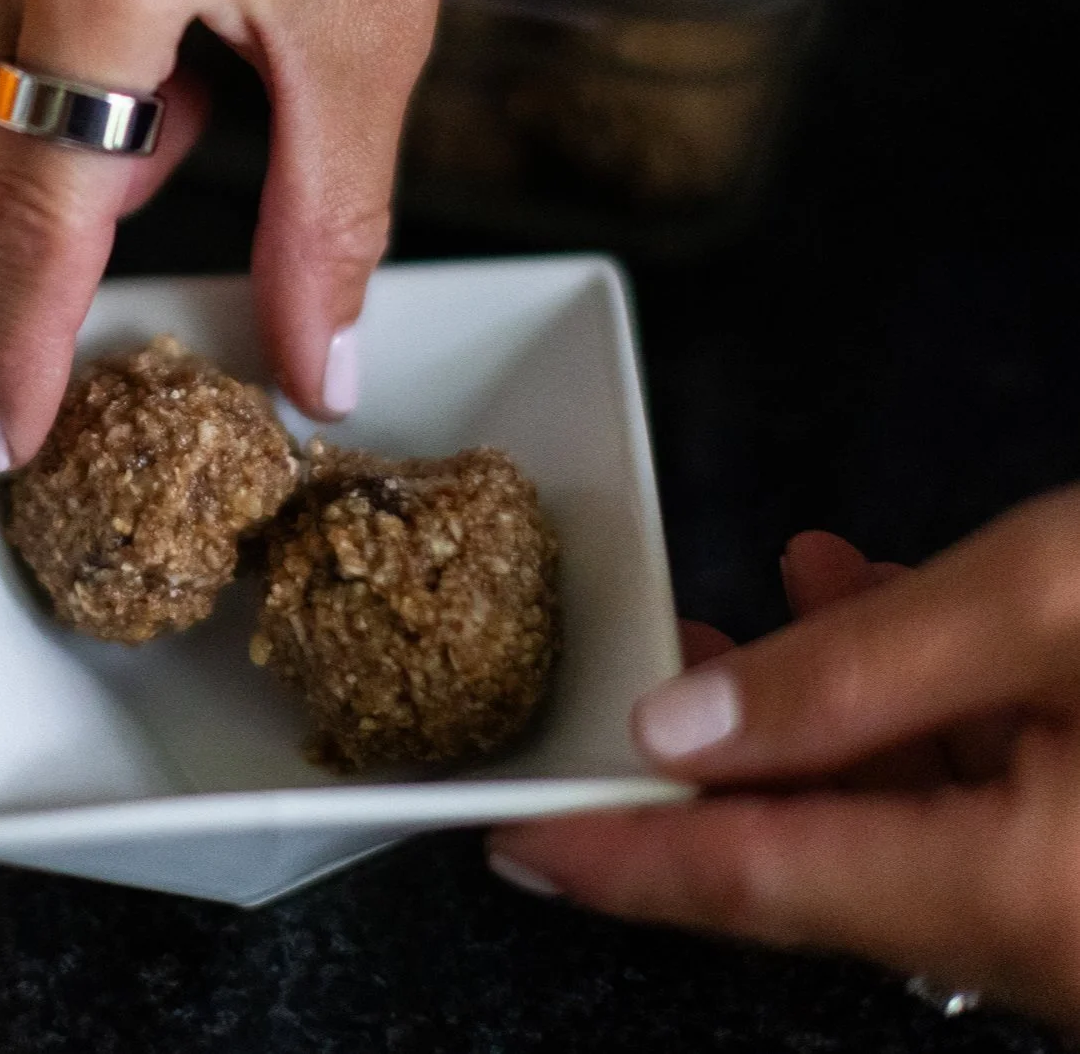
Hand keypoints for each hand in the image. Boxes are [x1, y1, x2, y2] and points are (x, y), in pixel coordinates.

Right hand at [0, 0, 467, 466]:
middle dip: (66, 179)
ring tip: (151, 19)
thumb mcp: (362, 40)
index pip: (37, 201)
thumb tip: (311, 370)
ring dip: (34, 97)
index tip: (0, 428)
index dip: (21, 336)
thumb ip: (322, 223)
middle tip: (183, 100)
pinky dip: (1, 12)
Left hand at [490, 488, 1079, 1027]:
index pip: (752, 882)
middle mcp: (1053, 943)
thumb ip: (850, 671)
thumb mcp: (1042, 604)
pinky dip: (920, 714)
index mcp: (1020, 898)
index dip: (618, 851)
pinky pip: (984, 812)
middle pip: (819, 860)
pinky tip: (894, 609)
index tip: (510, 830)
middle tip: (652, 652)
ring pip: (902, 822)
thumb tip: (680, 725)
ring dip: (827, 703)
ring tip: (786, 590)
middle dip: (722, 750)